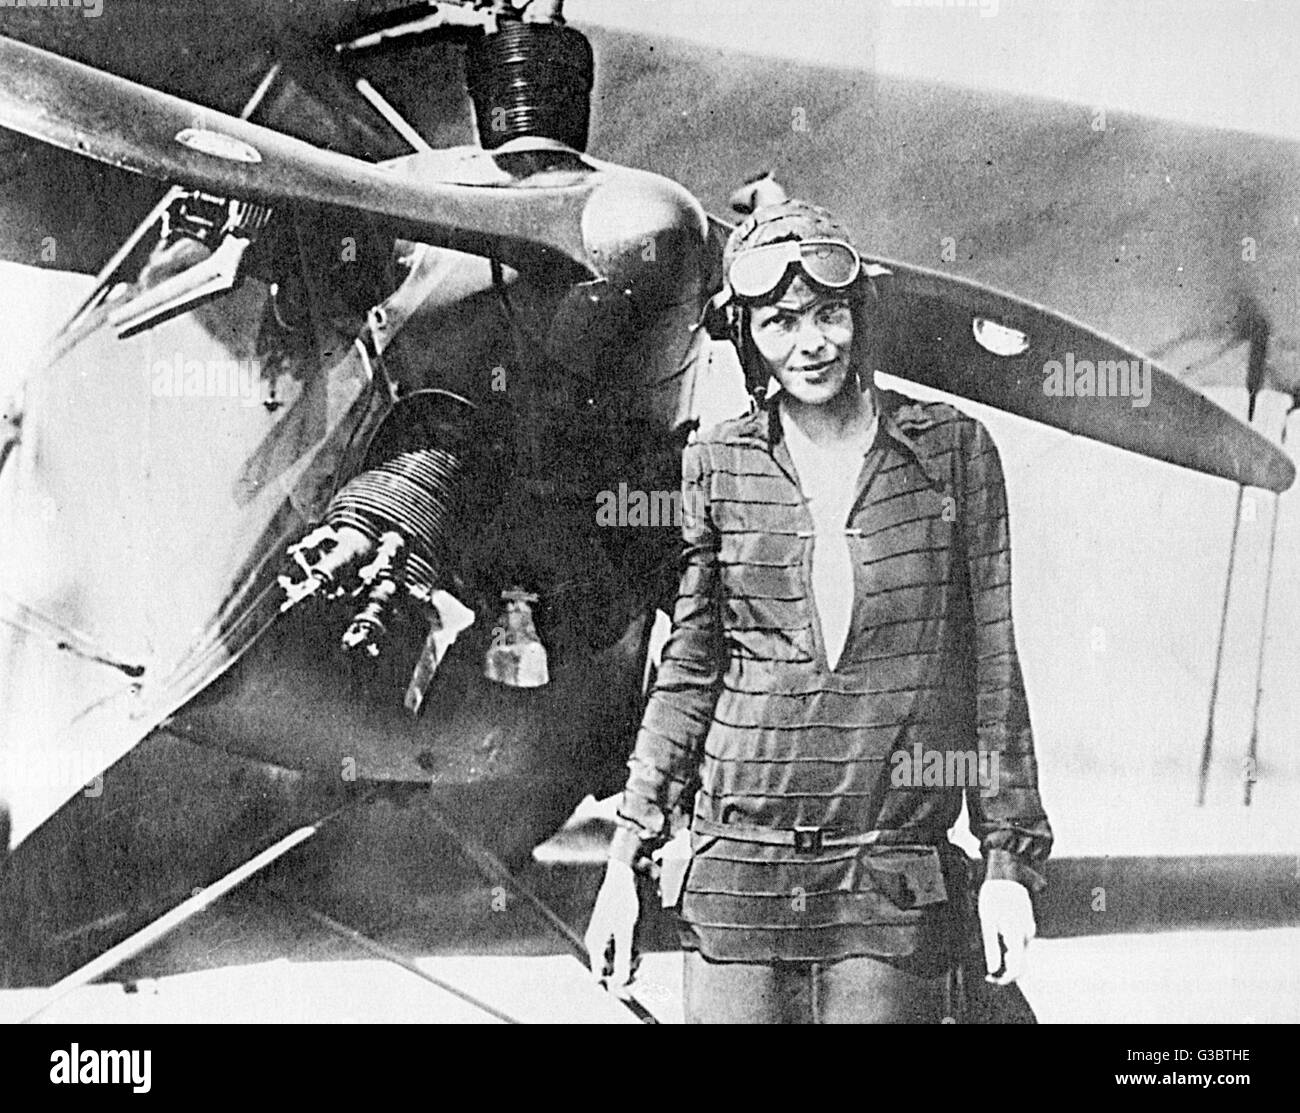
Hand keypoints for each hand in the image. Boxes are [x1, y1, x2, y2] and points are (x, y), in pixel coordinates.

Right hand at [583, 860, 640, 994]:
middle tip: (640, 970)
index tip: (628, 990)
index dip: (613, 985)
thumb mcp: (626, 933)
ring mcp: (604, 937)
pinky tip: (638, 949)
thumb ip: (624, 959)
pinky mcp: (613, 932)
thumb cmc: (622, 903)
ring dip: (630, 961)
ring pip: (617, 959)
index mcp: (595, 944)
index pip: (599, 976)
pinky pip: (620, 949)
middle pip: (609, 968)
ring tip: (640, 957)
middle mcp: (597, 943)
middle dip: (625, 971)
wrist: (624, 878)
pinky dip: (631, 951)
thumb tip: (621, 983)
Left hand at [978, 878, 1035, 984]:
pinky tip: (1001, 941)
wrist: (1006, 876)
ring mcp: (1029, 929)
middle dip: (1006, 972)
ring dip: (1008, 959)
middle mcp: (1027, 934)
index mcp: (1016, 934)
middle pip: (1021, 963)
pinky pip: (1022, 943)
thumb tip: (992, 969)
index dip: (1005, 978)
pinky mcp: (1028, 926)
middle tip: (988, 974)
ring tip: (992, 950)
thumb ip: (991, 946)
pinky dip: (1012, 948)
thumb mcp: (987, 921)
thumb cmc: (993, 897)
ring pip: (1021, 953)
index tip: (991, 980)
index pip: (1017, 966)